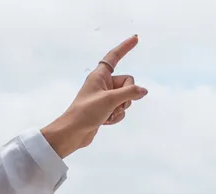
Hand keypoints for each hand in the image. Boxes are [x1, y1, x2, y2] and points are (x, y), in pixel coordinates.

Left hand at [40, 36, 147, 158]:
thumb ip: (130, 92)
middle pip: (128, 82)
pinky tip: (105, 122)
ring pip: (126, 98)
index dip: (125, 47)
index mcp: (99, 75)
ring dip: (120, 108)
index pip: (114, 56)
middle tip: (114, 104)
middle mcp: (102, 83)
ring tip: (107, 114)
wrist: (72, 134)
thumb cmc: (86, 112)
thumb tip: (143, 91)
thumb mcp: (110, 99)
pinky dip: (116, 116)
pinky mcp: (105, 110)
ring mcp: (104, 97)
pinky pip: (120, 109)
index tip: (135, 38)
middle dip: (126, 95)